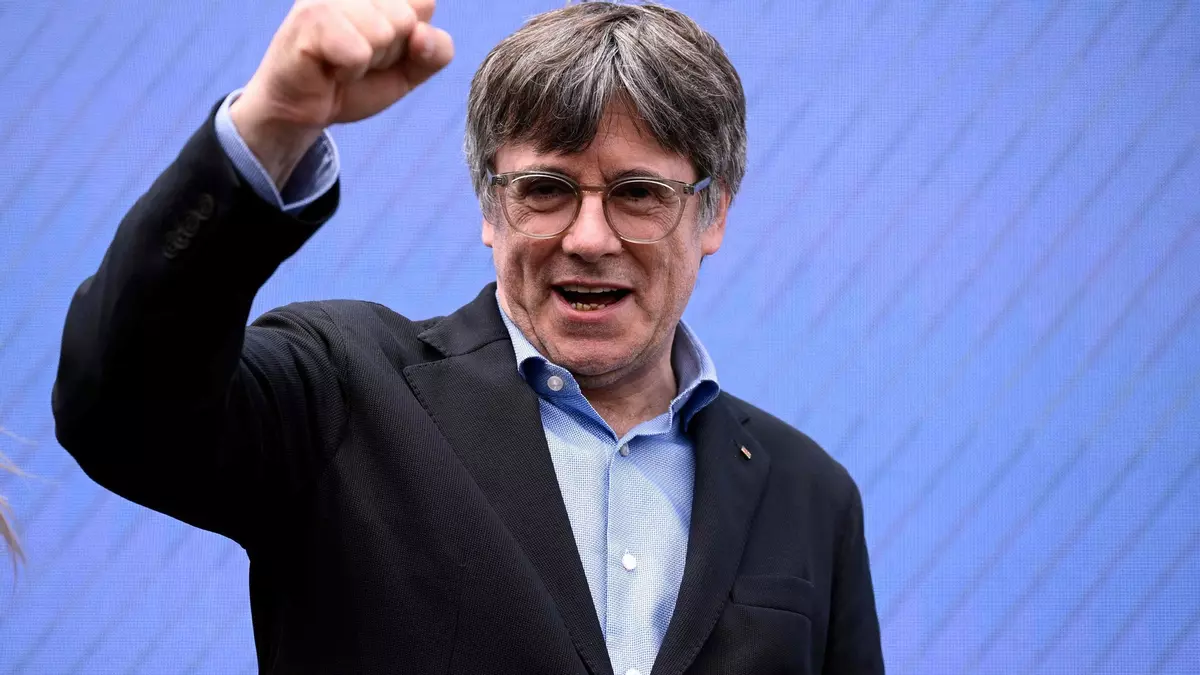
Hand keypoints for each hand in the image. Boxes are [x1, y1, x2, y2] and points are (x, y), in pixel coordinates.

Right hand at [230, 0, 453, 186]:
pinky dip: (349, 72)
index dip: (411, 40)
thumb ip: (435, 51)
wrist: (302, 110)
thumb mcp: (410, 70)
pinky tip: (329, 69)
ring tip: (343, 63)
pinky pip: (358, 51)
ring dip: (368, 62)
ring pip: (385, 32)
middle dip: (389, 52)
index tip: (382, 48)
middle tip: (358, 59)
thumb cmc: (354, 81)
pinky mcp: (310, 17)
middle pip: (407, 18)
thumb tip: (422, 34)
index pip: (425, 3)